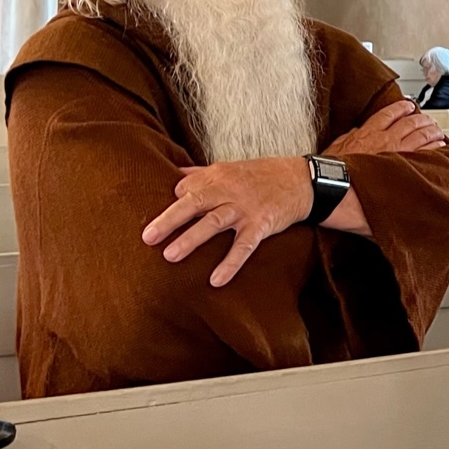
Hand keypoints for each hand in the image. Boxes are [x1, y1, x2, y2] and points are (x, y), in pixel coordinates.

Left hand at [142, 156, 312, 286]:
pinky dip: (230, 263)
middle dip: (170, 219)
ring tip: (170, 256)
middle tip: (148, 237)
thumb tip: (174, 177)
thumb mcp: (230, 168)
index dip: (172, 203)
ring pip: (214, 223)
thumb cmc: (261, 175)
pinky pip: (244, 246)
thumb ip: (202, 174)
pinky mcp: (261, 225)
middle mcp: (228, 190)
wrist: (300, 180)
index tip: (157, 219)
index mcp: (217, 175)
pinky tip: (216, 280)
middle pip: (194, 202)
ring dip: (192, 239)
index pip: (186, 188)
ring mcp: (244, 208)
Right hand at [327, 100, 447, 155]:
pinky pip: (424, 152)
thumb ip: (349, 137)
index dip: (401, 107)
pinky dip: (434, 147)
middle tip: (428, 120)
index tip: (409, 106)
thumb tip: (356, 133)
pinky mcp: (403, 166)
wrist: (336, 182)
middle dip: (421, 119)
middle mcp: (385, 138)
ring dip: (431, 131)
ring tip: (438, 131)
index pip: (389, 113)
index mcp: (368, 131)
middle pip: (409, 122)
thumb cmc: (334, 167)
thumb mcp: (338, 146)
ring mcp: (396, 151)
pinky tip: (441, 146)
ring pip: (420, 135)